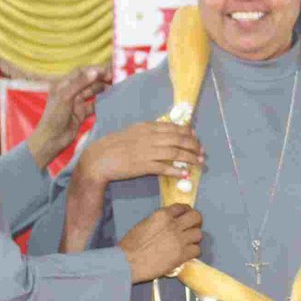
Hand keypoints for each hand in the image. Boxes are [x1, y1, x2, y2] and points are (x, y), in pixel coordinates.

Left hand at [26, 65, 110, 169]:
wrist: (51, 140)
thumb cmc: (54, 117)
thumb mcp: (66, 97)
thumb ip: (80, 83)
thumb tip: (95, 72)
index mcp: (62, 84)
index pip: (80, 72)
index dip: (93, 70)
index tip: (107, 70)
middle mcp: (70, 91)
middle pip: (88, 81)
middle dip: (100, 78)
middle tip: (115, 78)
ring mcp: (76, 103)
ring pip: (92, 92)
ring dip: (102, 89)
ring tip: (115, 88)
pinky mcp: (81, 113)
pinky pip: (94, 105)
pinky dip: (102, 102)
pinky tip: (111, 101)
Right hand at [81, 121, 204, 185]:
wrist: (99, 158)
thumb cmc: (114, 145)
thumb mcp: (133, 131)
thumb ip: (148, 131)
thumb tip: (164, 131)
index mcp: (147, 127)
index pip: (173, 127)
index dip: (187, 133)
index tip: (195, 137)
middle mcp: (150, 137)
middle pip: (178, 139)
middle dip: (193, 145)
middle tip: (201, 151)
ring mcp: (148, 151)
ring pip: (175, 153)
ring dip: (190, 158)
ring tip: (199, 163)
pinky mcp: (144, 166)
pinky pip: (165, 168)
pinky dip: (176, 171)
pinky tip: (184, 174)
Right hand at [118, 204, 203, 283]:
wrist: (128, 262)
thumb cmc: (130, 244)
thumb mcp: (144, 224)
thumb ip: (159, 221)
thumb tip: (169, 223)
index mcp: (162, 215)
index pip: (182, 207)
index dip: (186, 211)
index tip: (186, 215)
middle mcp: (174, 225)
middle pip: (196, 217)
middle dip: (196, 221)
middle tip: (192, 227)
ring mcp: (179, 240)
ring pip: (199, 234)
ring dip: (194, 238)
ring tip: (188, 243)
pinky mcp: (182, 255)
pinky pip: (197, 250)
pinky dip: (193, 251)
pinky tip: (186, 254)